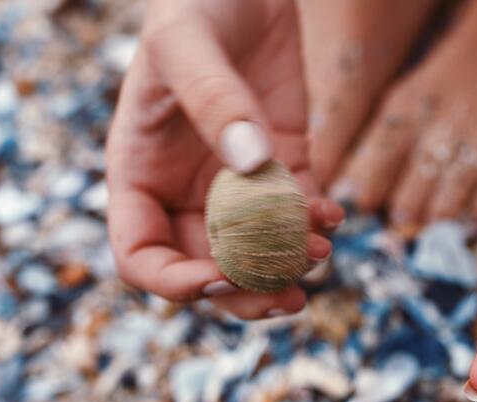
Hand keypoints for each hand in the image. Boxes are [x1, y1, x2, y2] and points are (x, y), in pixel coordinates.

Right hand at [106, 0, 343, 318]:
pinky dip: (317, 223)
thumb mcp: (186, 45)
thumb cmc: (195, 6)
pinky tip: (334, 214)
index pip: (142, 255)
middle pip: (207, 270)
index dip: (175, 282)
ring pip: (258, 252)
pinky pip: (299, 213)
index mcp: (142, 174)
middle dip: (246, 292)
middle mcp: (187, 190)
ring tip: (320, 252)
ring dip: (288, 266)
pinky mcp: (284, 164)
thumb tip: (252, 166)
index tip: (221, 276)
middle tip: (288, 297)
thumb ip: (213, 102)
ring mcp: (238, 182)